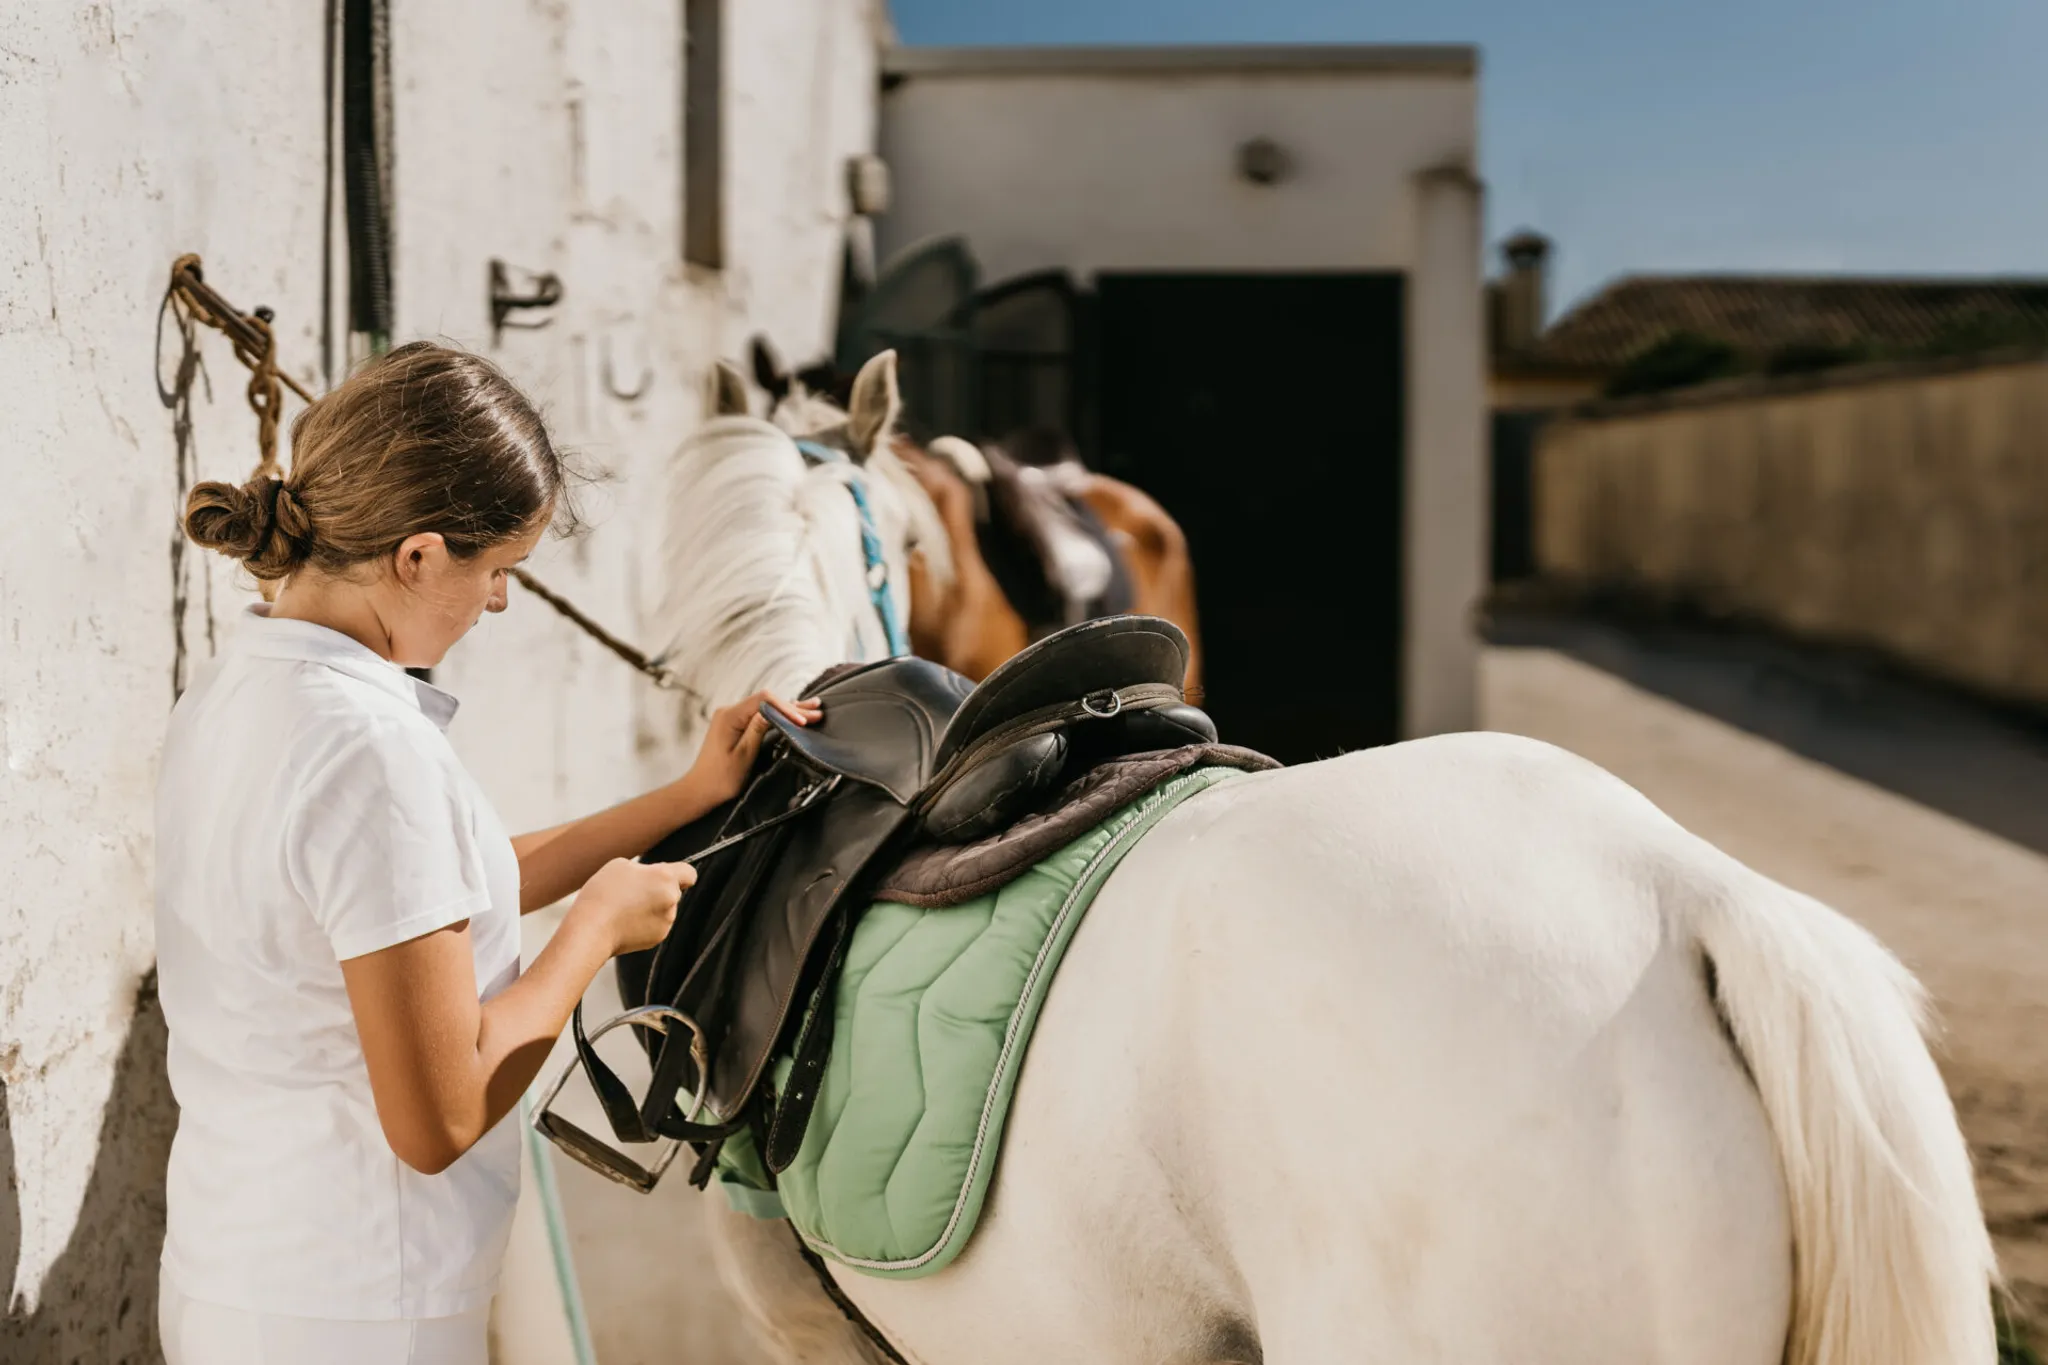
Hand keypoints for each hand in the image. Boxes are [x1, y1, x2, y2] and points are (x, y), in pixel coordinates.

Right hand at [570, 857, 695, 955]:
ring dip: (651, 906)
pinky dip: (644, 922)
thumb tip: (653, 879)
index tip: (670, 876)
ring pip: (664, 908)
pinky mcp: (658, 937)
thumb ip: (644, 869)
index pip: (689, 873)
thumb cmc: (603, 894)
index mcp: (665, 877)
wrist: (591, 929)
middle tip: (631, 891)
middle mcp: (671, 899)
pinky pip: (656, 924)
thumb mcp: (620, 866)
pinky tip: (625, 922)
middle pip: (673, 891)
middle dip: (658, 890)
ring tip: (624, 908)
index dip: (681, 873)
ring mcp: (667, 921)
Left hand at [685, 690, 822, 805]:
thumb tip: (774, 711)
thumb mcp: (743, 755)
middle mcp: (729, 711)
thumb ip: (758, 730)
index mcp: (729, 716)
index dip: (786, 708)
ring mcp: (732, 717)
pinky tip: (794, 714)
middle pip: (766, 702)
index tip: (803, 722)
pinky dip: (778, 716)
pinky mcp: (735, 725)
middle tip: (818, 712)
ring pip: (765, 708)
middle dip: (792, 708)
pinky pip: (759, 716)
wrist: (700, 790)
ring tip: (813, 710)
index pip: (764, 701)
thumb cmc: (721, 778)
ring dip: (788, 710)